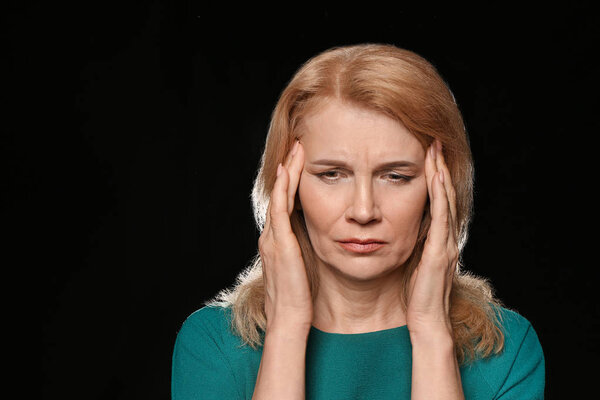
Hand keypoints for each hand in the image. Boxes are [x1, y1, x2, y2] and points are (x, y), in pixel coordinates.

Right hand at [258, 140, 312, 330]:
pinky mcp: (279, 242)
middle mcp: (272, 236)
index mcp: (277, 242)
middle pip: (279, 194)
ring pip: (279, 195)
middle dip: (288, 170)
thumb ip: (304, 253)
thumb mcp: (301, 269)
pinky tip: (289, 170)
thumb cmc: (299, 298)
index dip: (291, 182)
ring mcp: (273, 237)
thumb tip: (318, 242)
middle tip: (297, 147)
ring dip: (287, 171)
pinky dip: (283, 188)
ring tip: (295, 150)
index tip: (301, 164)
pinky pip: (280, 208)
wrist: (289, 319)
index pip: (284, 204)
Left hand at [406, 139, 458, 339]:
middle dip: (438, 168)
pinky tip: (434, 177)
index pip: (436, 201)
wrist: (426, 322)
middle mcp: (444, 237)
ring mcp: (445, 243)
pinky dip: (439, 195)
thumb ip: (410, 244)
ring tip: (434, 150)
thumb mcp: (411, 264)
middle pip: (443, 194)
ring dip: (439, 174)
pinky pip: (440, 217)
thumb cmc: (416, 297)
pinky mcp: (440, 251)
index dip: (432, 177)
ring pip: (444, 200)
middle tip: (433, 142)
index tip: (425, 155)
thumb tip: (395, 227)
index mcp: (436, 240)